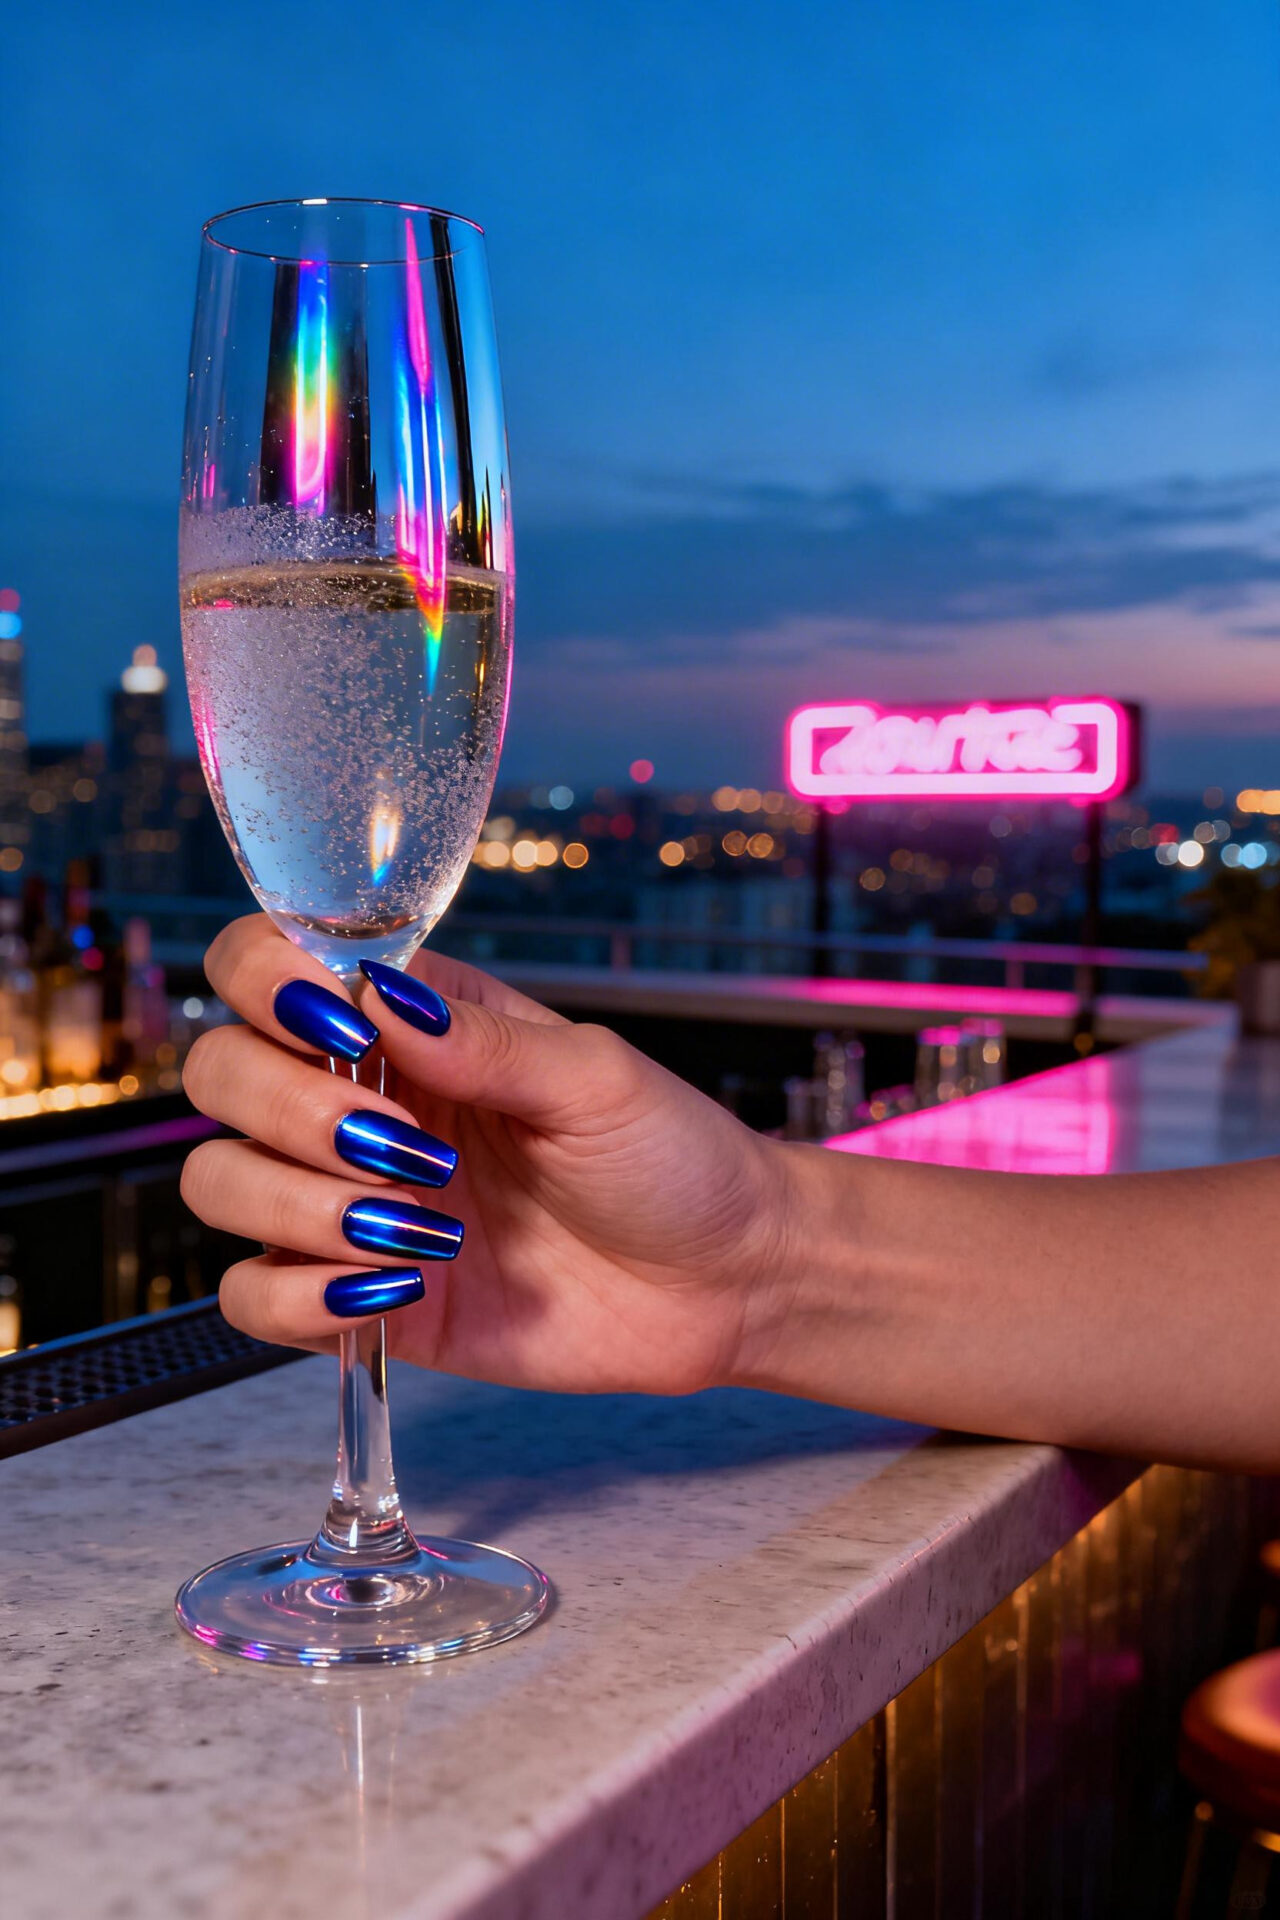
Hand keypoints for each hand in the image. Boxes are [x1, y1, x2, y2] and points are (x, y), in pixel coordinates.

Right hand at [180, 915, 799, 1395]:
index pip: (264, 965)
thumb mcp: (594, 1079)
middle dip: (290, 1108)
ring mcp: (349, 1201)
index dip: (265, 983)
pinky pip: (252, 1296)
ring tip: (418, 1225)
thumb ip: (482, 1041)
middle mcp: (361, 1101)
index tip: (333, 1027)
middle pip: (220, 1073)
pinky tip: (394, 1288)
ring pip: (218, 1182)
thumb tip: (376, 994)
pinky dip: (298, 1297)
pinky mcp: (359, 1296)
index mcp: (410, 1023)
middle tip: (399, 1144)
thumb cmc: (673, 1159)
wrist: (724, 1284)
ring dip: (298, 1204)